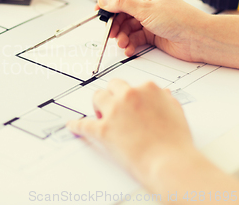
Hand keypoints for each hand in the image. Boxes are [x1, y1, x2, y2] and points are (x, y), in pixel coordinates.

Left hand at [67, 79, 194, 179]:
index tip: (130, 105)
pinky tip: (72, 126)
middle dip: (113, 96)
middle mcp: (129, 96)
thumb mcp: (176, 113)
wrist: (170, 163)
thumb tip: (162, 94)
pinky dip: (76, 126)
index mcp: (148, 89)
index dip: (130, 97)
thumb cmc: (176, 142)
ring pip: (97, 97)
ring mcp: (114, 111)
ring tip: (101, 116)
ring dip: (99, 106)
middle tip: (115, 109)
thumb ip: (166, 100)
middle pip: (112, 86)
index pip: (132, 86)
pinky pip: (83, 124)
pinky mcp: (102, 129)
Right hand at [95, 0, 208, 61]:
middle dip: (116, 26)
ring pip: (127, 28)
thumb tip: (103, 0)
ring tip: (123, 44)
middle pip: (122, 14)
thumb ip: (121, 5)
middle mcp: (147, 4)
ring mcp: (149, 19)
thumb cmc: (178, 19)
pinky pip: (134, 38)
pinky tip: (130, 49)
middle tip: (111, 35)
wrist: (197, 39)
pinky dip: (130, 44)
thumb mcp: (145, 9)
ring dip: (123, 37)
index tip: (98, 14)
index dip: (109, 5)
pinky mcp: (151, 33)